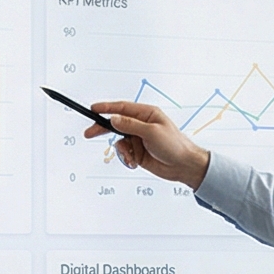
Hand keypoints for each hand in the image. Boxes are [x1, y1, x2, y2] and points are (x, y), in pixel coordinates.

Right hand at [84, 100, 210, 189]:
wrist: (183, 166)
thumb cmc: (175, 145)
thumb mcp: (151, 132)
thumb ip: (131, 125)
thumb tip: (114, 118)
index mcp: (147, 114)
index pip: (122, 108)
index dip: (106, 107)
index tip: (93, 108)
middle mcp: (142, 124)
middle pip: (116, 123)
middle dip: (103, 129)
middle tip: (89, 133)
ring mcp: (139, 138)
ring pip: (119, 141)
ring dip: (122, 150)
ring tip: (131, 156)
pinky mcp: (138, 151)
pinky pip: (124, 152)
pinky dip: (127, 157)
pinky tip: (135, 161)